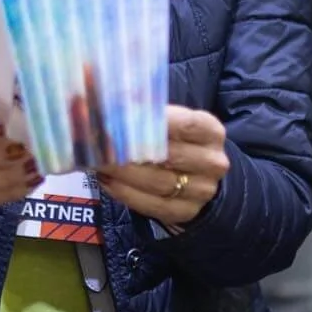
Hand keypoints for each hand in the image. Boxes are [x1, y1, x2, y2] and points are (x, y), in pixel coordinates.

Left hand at [94, 106, 229, 227]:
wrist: (197, 176)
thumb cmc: (176, 141)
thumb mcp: (172, 120)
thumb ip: (145, 111)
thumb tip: (108, 100)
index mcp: (211, 132)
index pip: (185, 124)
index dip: (154, 121)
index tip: (122, 117)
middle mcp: (212, 162)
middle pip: (169, 155)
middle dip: (130, 149)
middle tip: (100, 143)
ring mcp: (202, 190)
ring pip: (158, 182)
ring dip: (123, 173)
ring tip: (99, 162)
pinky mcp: (186, 212)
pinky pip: (152, 205)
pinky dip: (126, 193)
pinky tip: (107, 181)